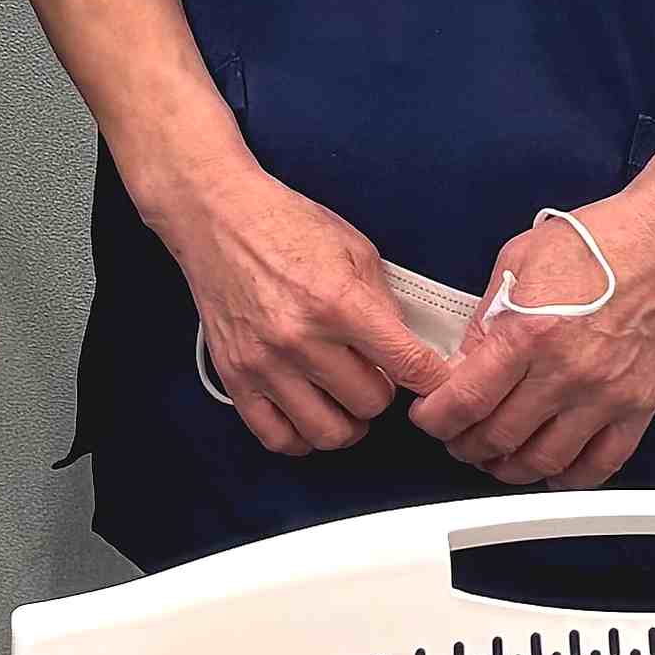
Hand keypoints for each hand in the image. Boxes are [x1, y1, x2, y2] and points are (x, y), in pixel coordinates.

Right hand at [165, 168, 444, 454]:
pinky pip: (278, 437)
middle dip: (382, 390)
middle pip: (371, 404)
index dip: (434, 382)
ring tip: (345, 399)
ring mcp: (265, 363)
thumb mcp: (353, 249)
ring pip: (329, 432)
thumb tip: (408, 347)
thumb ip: (384, 303)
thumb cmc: (282, 224)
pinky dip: (303, 437)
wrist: (216, 216)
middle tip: (374, 372)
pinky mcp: (235, 377)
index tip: (438, 386)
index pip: (408, 365)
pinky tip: (310, 414)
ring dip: (347, 420)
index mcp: (338, 302)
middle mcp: (301, 339)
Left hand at [407, 187, 654, 488]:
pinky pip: (601, 465)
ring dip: (510, 468)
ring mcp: (605, 395)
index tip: (428, 418)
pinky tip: (549, 470)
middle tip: (457, 438)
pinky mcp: (638, 407)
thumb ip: (485, 318)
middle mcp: (566, 372)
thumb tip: (461, 363)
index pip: (466, 399)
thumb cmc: (592, 244)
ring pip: (544, 460)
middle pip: (499, 437)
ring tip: (495, 457)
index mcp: (528, 332)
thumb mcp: (516, 262)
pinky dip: (568, 478)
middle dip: (465, 445)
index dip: (436, 419)